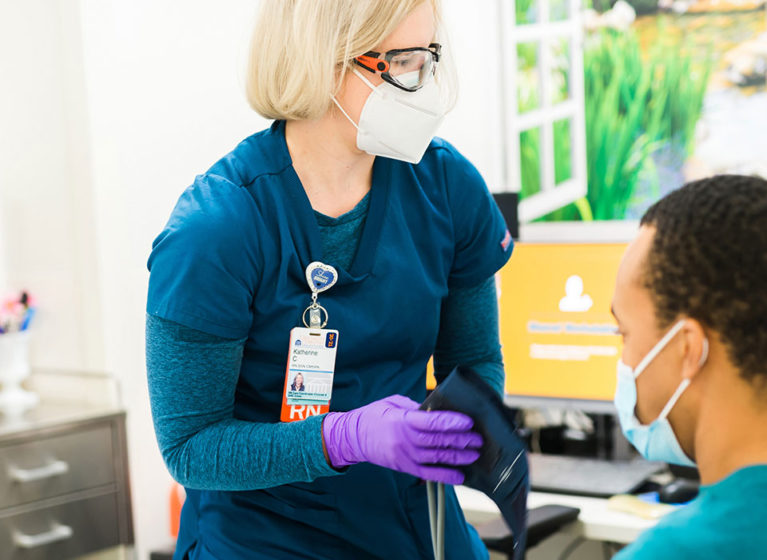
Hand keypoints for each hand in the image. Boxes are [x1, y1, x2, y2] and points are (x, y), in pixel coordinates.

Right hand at [322, 394, 481, 483]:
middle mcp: (404, 441)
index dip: (450, 422)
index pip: (430, 422)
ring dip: (457, 457)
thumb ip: (416, 407)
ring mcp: (405, 456)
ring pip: (435, 458)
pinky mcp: (404, 468)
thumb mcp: (394, 403)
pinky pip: (427, 474)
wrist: (352, 437)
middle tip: (478, 438)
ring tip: (474, 454)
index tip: (468, 421)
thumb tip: (438, 409)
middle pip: (437, 441)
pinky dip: (444, 476)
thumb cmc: (374, 416)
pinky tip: (460, 476)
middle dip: (460, 440)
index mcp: (402, 421)